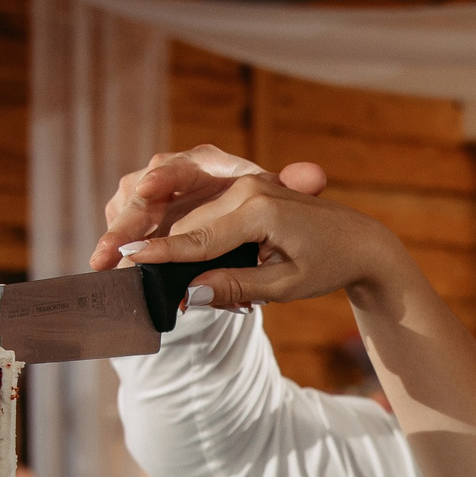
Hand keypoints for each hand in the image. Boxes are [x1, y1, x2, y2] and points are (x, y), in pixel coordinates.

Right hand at [112, 172, 414, 315]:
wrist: (358, 240)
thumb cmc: (327, 265)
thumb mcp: (286, 285)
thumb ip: (237, 286)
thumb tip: (192, 293)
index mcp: (259, 208)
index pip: (199, 237)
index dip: (161, 252)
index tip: (125, 261)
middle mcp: (247, 187)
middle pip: (185, 221)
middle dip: (151, 243)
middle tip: (116, 269)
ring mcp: (244, 183)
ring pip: (188, 211)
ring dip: (158, 230)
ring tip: (120, 250)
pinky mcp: (242, 188)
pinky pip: (202, 208)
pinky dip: (179, 226)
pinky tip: (157, 246)